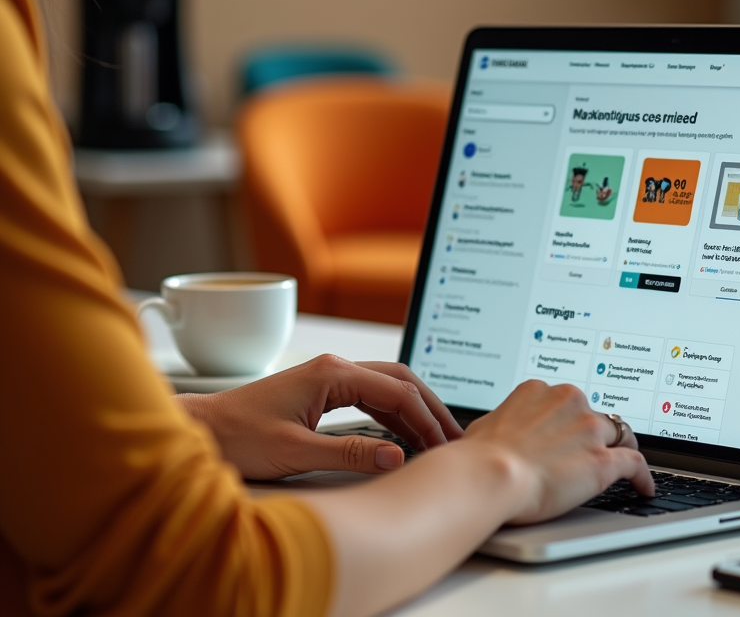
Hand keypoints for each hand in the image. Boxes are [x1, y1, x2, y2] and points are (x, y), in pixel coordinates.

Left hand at [176, 355, 462, 479]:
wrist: (200, 431)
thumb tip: (396, 456)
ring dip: (414, 410)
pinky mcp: (322, 390)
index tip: (445, 444)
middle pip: (399, 379)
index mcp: (331, 374)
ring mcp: (328, 377)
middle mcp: (333, 368)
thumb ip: (349, 453)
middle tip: (454, 436)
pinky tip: (403, 433)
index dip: (425, 419)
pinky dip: (393, 413)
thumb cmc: (237, 437)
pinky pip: (370, 396)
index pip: (396, 392)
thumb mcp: (295, 451)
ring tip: (436, 437)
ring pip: (387, 386)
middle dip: (430, 407)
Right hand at [461, 380, 653, 524]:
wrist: (491, 475)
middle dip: (596, 433)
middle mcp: (569, 403)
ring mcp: (589, 430)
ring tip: (625, 462)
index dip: (571, 420)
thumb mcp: (485, 425)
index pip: (567, 402)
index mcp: (540, 391)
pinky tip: (643, 486)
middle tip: (594, 450)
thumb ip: (503, 423)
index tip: (572, 431)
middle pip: (595, 415)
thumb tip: (500, 432)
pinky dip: (642, 475)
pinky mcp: (603, 460)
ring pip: (620, 434)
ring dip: (621, 448)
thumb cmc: (480, 456)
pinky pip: (634, 463)